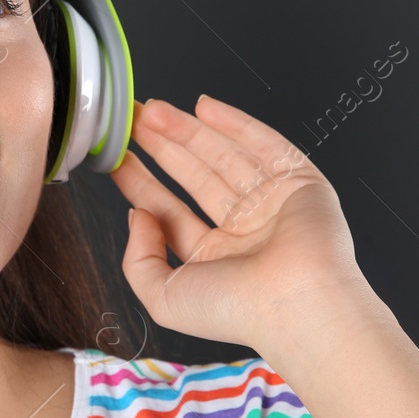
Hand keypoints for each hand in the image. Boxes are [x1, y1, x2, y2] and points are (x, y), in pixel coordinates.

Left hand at [110, 95, 377, 351]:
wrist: (296, 303)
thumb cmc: (235, 310)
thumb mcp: (162, 297)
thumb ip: (138, 259)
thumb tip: (137, 216)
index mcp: (214, 259)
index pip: (170, 210)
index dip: (141, 182)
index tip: (118, 157)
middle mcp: (244, 231)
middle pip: (195, 176)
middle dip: (164, 146)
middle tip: (134, 119)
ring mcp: (272, 204)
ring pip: (224, 156)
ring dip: (189, 130)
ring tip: (154, 110)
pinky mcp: (300, 183)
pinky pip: (264, 144)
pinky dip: (235, 123)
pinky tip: (203, 107)